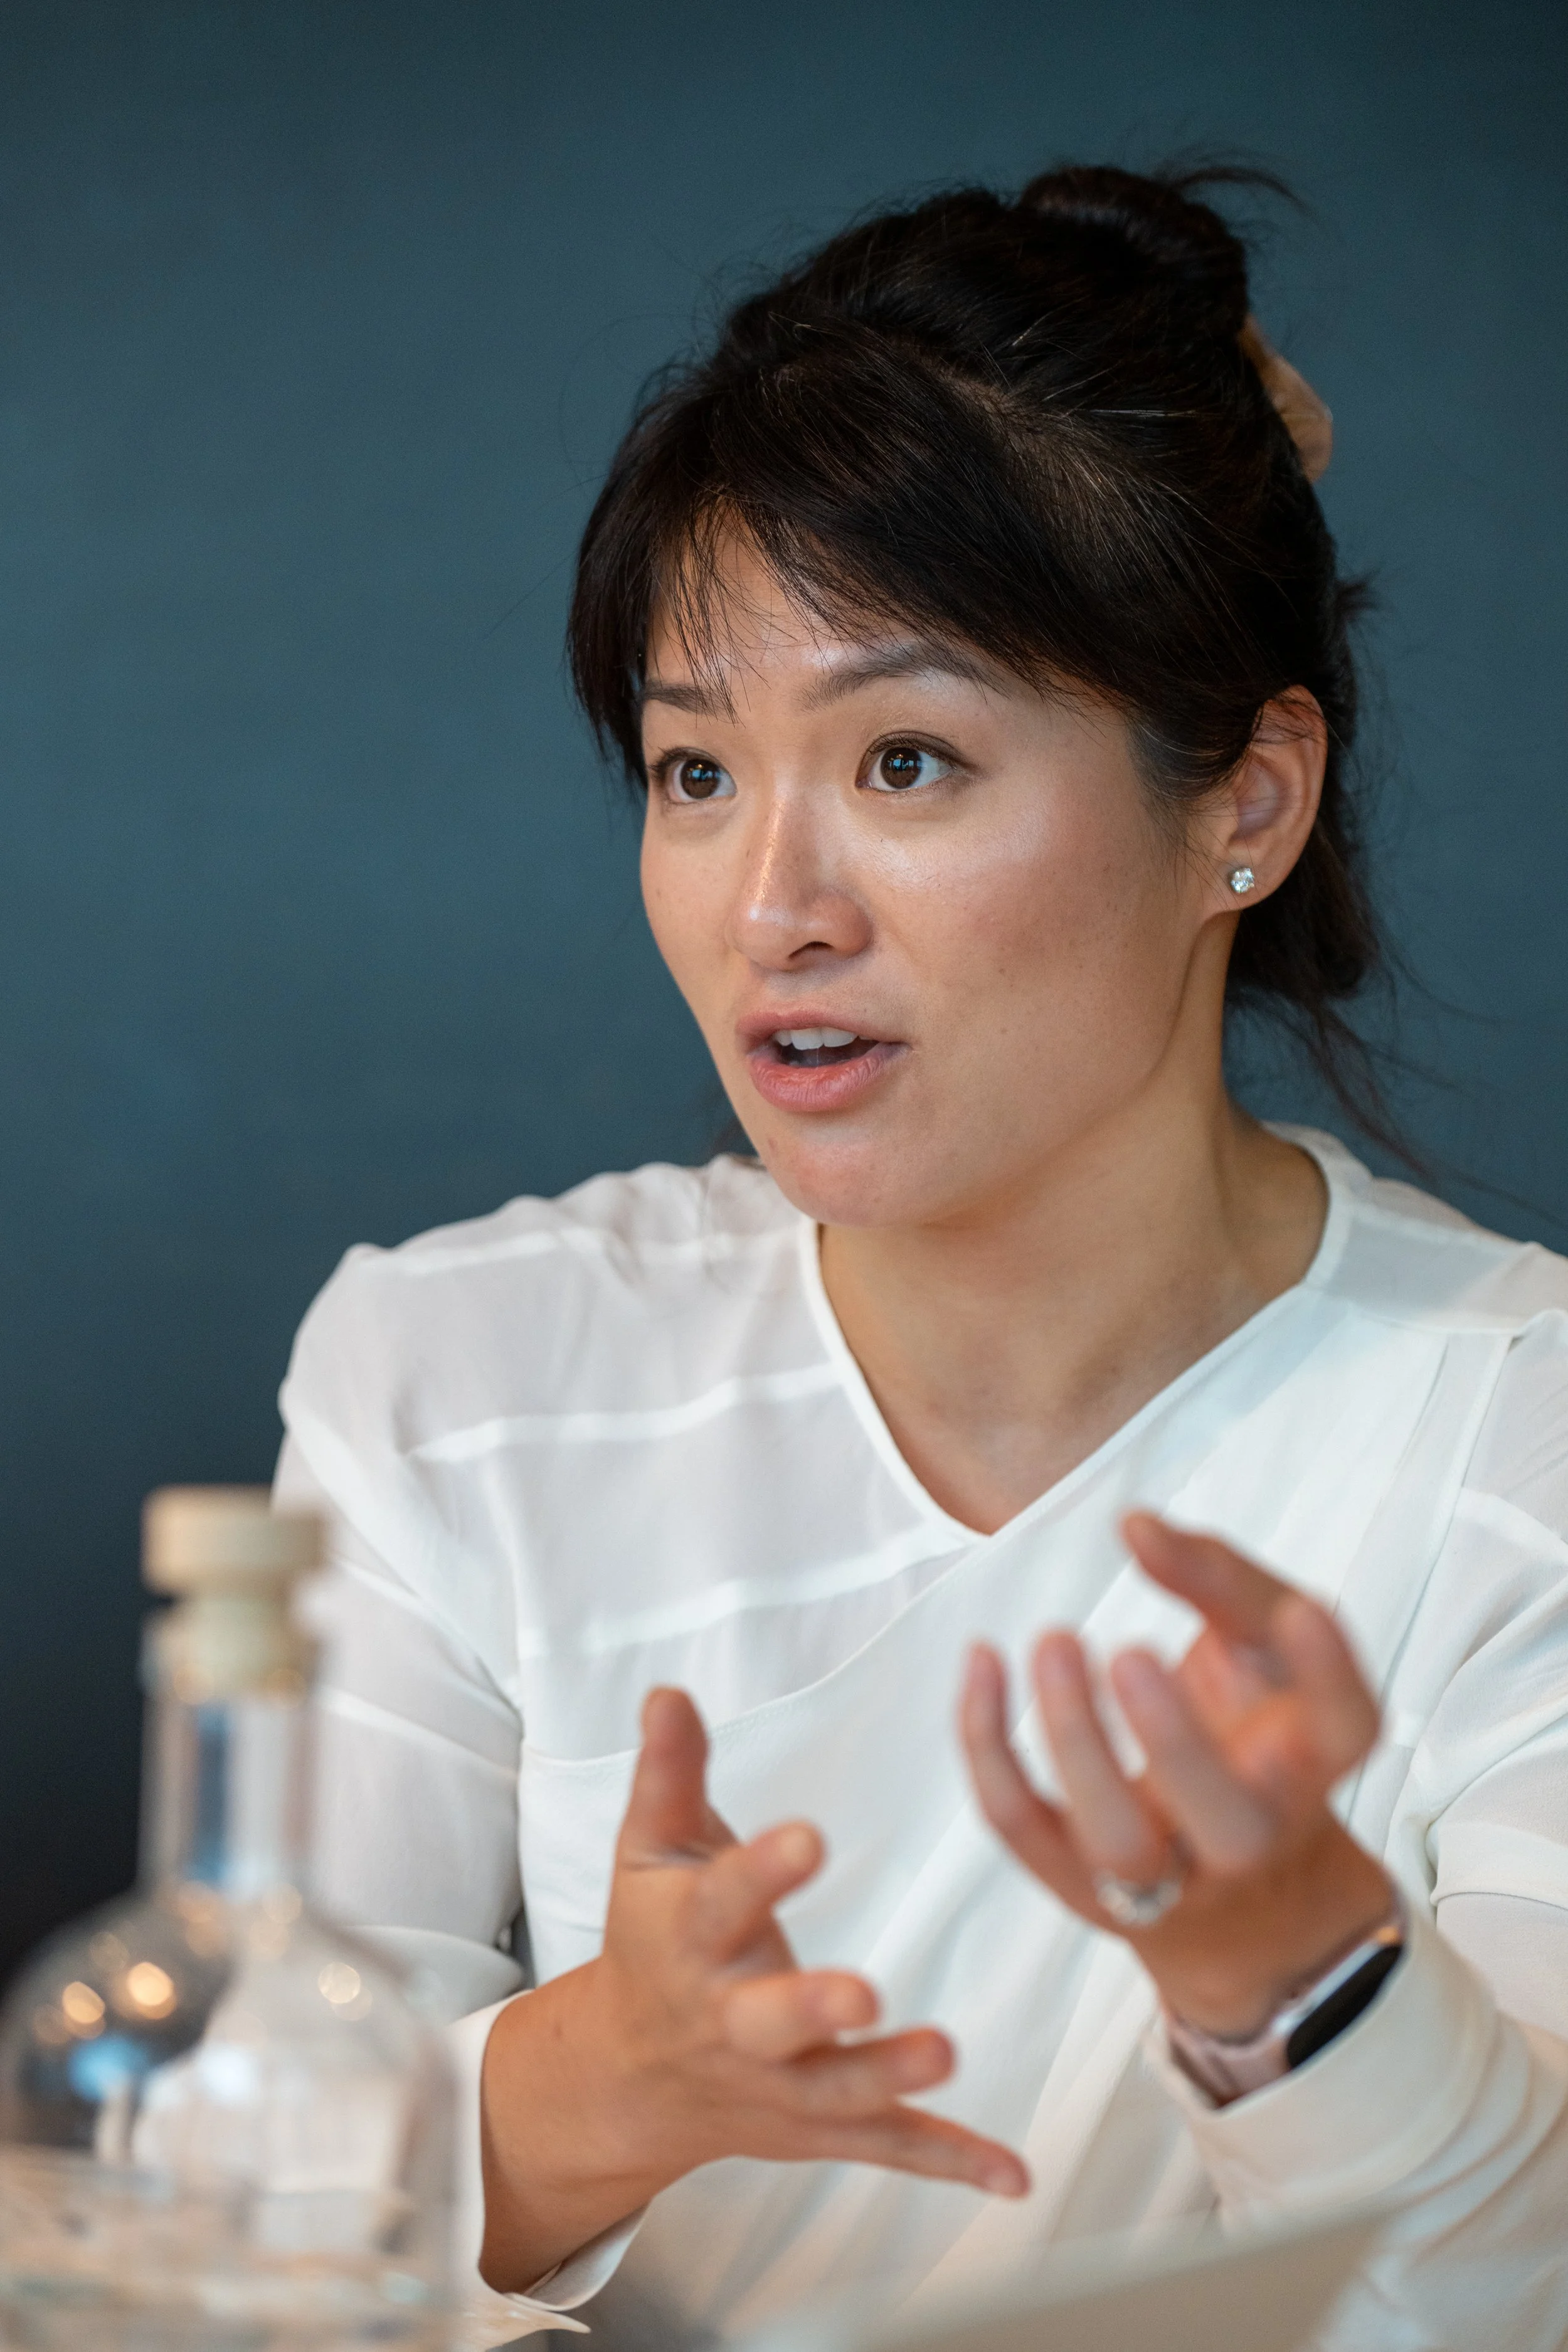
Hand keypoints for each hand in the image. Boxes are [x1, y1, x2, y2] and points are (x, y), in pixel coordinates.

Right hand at [480, 1687, 1026, 2290]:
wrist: (626, 2074)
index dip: (765, 1871)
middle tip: (863, 1992)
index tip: (810, 1839)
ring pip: (836, 2089)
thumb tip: (670, 1692)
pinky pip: (888, 2146)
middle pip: (771, 2019)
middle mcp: (732, 2019)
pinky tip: (1011, 2174)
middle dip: (814, 2007)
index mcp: (691, 1939)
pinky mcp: (820, 2125)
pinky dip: (950, 2160)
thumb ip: (671, 1771)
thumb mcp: (650, 1849)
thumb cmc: (653, 1937)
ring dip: (889, 2074)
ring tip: (944, 2051)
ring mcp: (779, 2081)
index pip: (726, 1899)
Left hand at [959, 1512, 1391, 2039]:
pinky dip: (987, 1749)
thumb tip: (1135, 1526)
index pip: (1347, 1728)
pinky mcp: (1080, 1882)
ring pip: (1118, 1841)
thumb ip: (1215, 1576)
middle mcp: (1250, 1835)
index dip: (1330, 1672)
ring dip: (1076, 1742)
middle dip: (1176, 1744)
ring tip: (1055, 1641)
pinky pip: (1023, 1828)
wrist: (1242, 1900)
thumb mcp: (1260, 1649)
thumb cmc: (1251, 1735)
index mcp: (1312, 1764)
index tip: (1301, 1608)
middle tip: (1133, 1653)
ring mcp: (1165, 1875)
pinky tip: (982, 1662)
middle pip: (1229, 1822)